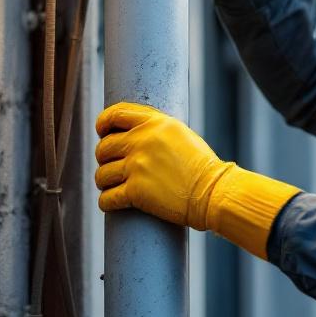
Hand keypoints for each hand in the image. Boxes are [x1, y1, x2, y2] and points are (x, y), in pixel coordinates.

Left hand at [94, 101, 230, 229]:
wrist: (213, 192)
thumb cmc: (202, 167)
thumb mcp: (181, 135)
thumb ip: (156, 131)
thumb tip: (131, 135)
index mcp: (154, 123)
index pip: (116, 114)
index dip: (103, 123)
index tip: (102, 132)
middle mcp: (142, 141)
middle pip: (104, 147)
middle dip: (104, 158)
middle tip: (112, 166)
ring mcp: (137, 166)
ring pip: (102, 174)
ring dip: (104, 182)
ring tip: (112, 186)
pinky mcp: (136, 192)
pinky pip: (107, 198)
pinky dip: (106, 202)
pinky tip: (112, 203)